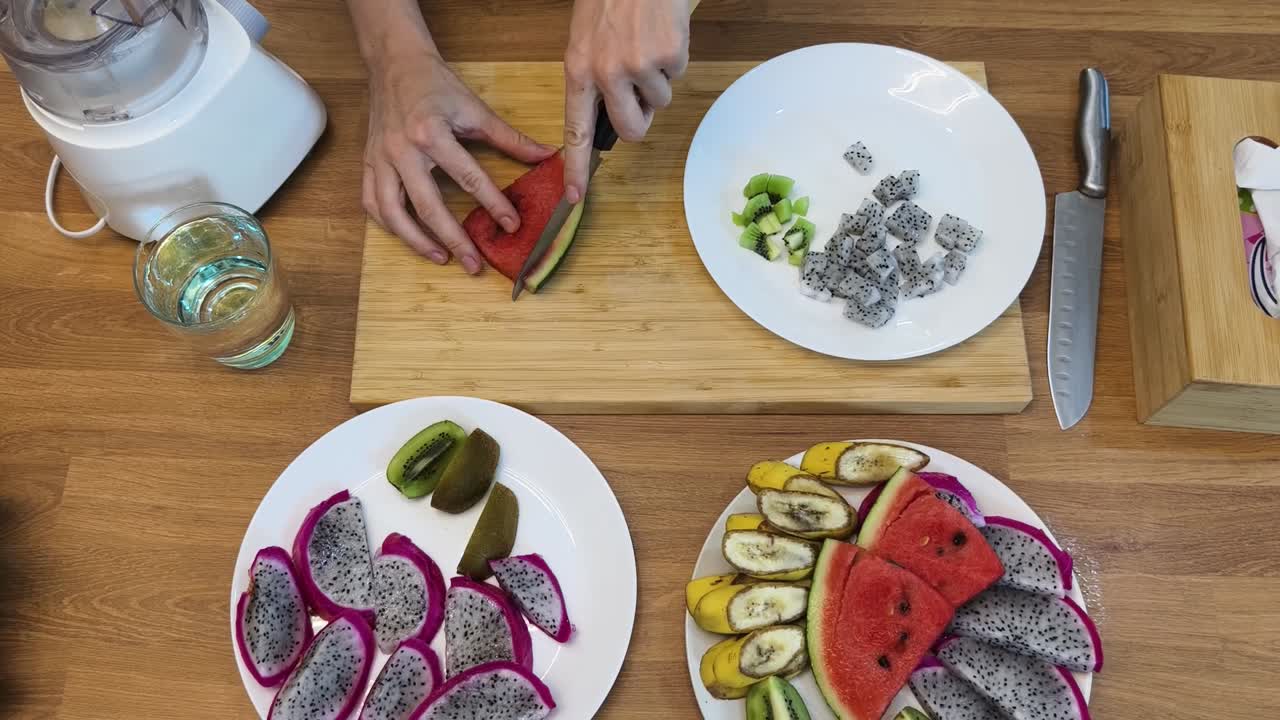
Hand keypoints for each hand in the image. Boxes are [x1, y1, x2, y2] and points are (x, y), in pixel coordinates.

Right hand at [364, 50, 556, 271]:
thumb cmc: (435, 84)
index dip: (492, 204)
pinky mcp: (368, 162)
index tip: (511, 226)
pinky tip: (410, 236)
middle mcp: (402, 150)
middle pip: (428, 206)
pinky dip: (390, 225)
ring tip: (441, 258)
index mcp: (431, 133)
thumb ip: (510, 138)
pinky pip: (372, 203)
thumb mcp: (475, 108)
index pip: (468, 177)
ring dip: (416, 241)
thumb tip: (546, 157)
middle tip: (474, 264)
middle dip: (454, 239)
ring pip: (392, 212)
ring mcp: (380, 159)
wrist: (394, 62)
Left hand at [562, 0, 690, 202]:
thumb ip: (592, 79)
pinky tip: (661, 33)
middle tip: (641, 93)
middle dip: (642, 118)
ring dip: (658, 79)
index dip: (576, 166)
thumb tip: (610, 118)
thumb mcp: (586, 39)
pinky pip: (677, 76)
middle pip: (631, 129)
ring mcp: (638, 66)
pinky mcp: (668, 56)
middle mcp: (605, 74)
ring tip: (647, 43)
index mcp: (578, 70)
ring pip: (660, 102)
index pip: (575, 130)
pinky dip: (674, 58)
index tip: (574, 196)